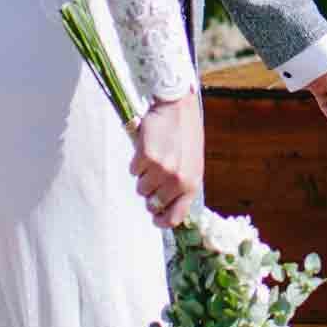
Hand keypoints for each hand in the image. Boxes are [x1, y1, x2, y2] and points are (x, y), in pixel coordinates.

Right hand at [130, 91, 202, 228]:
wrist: (177, 106)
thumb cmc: (186, 134)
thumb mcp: (193, 163)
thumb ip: (183, 185)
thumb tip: (165, 207)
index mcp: (192, 183)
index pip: (174, 217)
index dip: (162, 220)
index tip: (155, 217)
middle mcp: (178, 180)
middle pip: (152, 204)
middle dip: (150, 194)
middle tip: (154, 177)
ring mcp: (161, 170)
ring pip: (141, 188)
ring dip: (144, 176)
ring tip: (154, 158)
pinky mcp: (146, 158)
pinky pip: (134, 171)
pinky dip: (137, 162)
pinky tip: (148, 148)